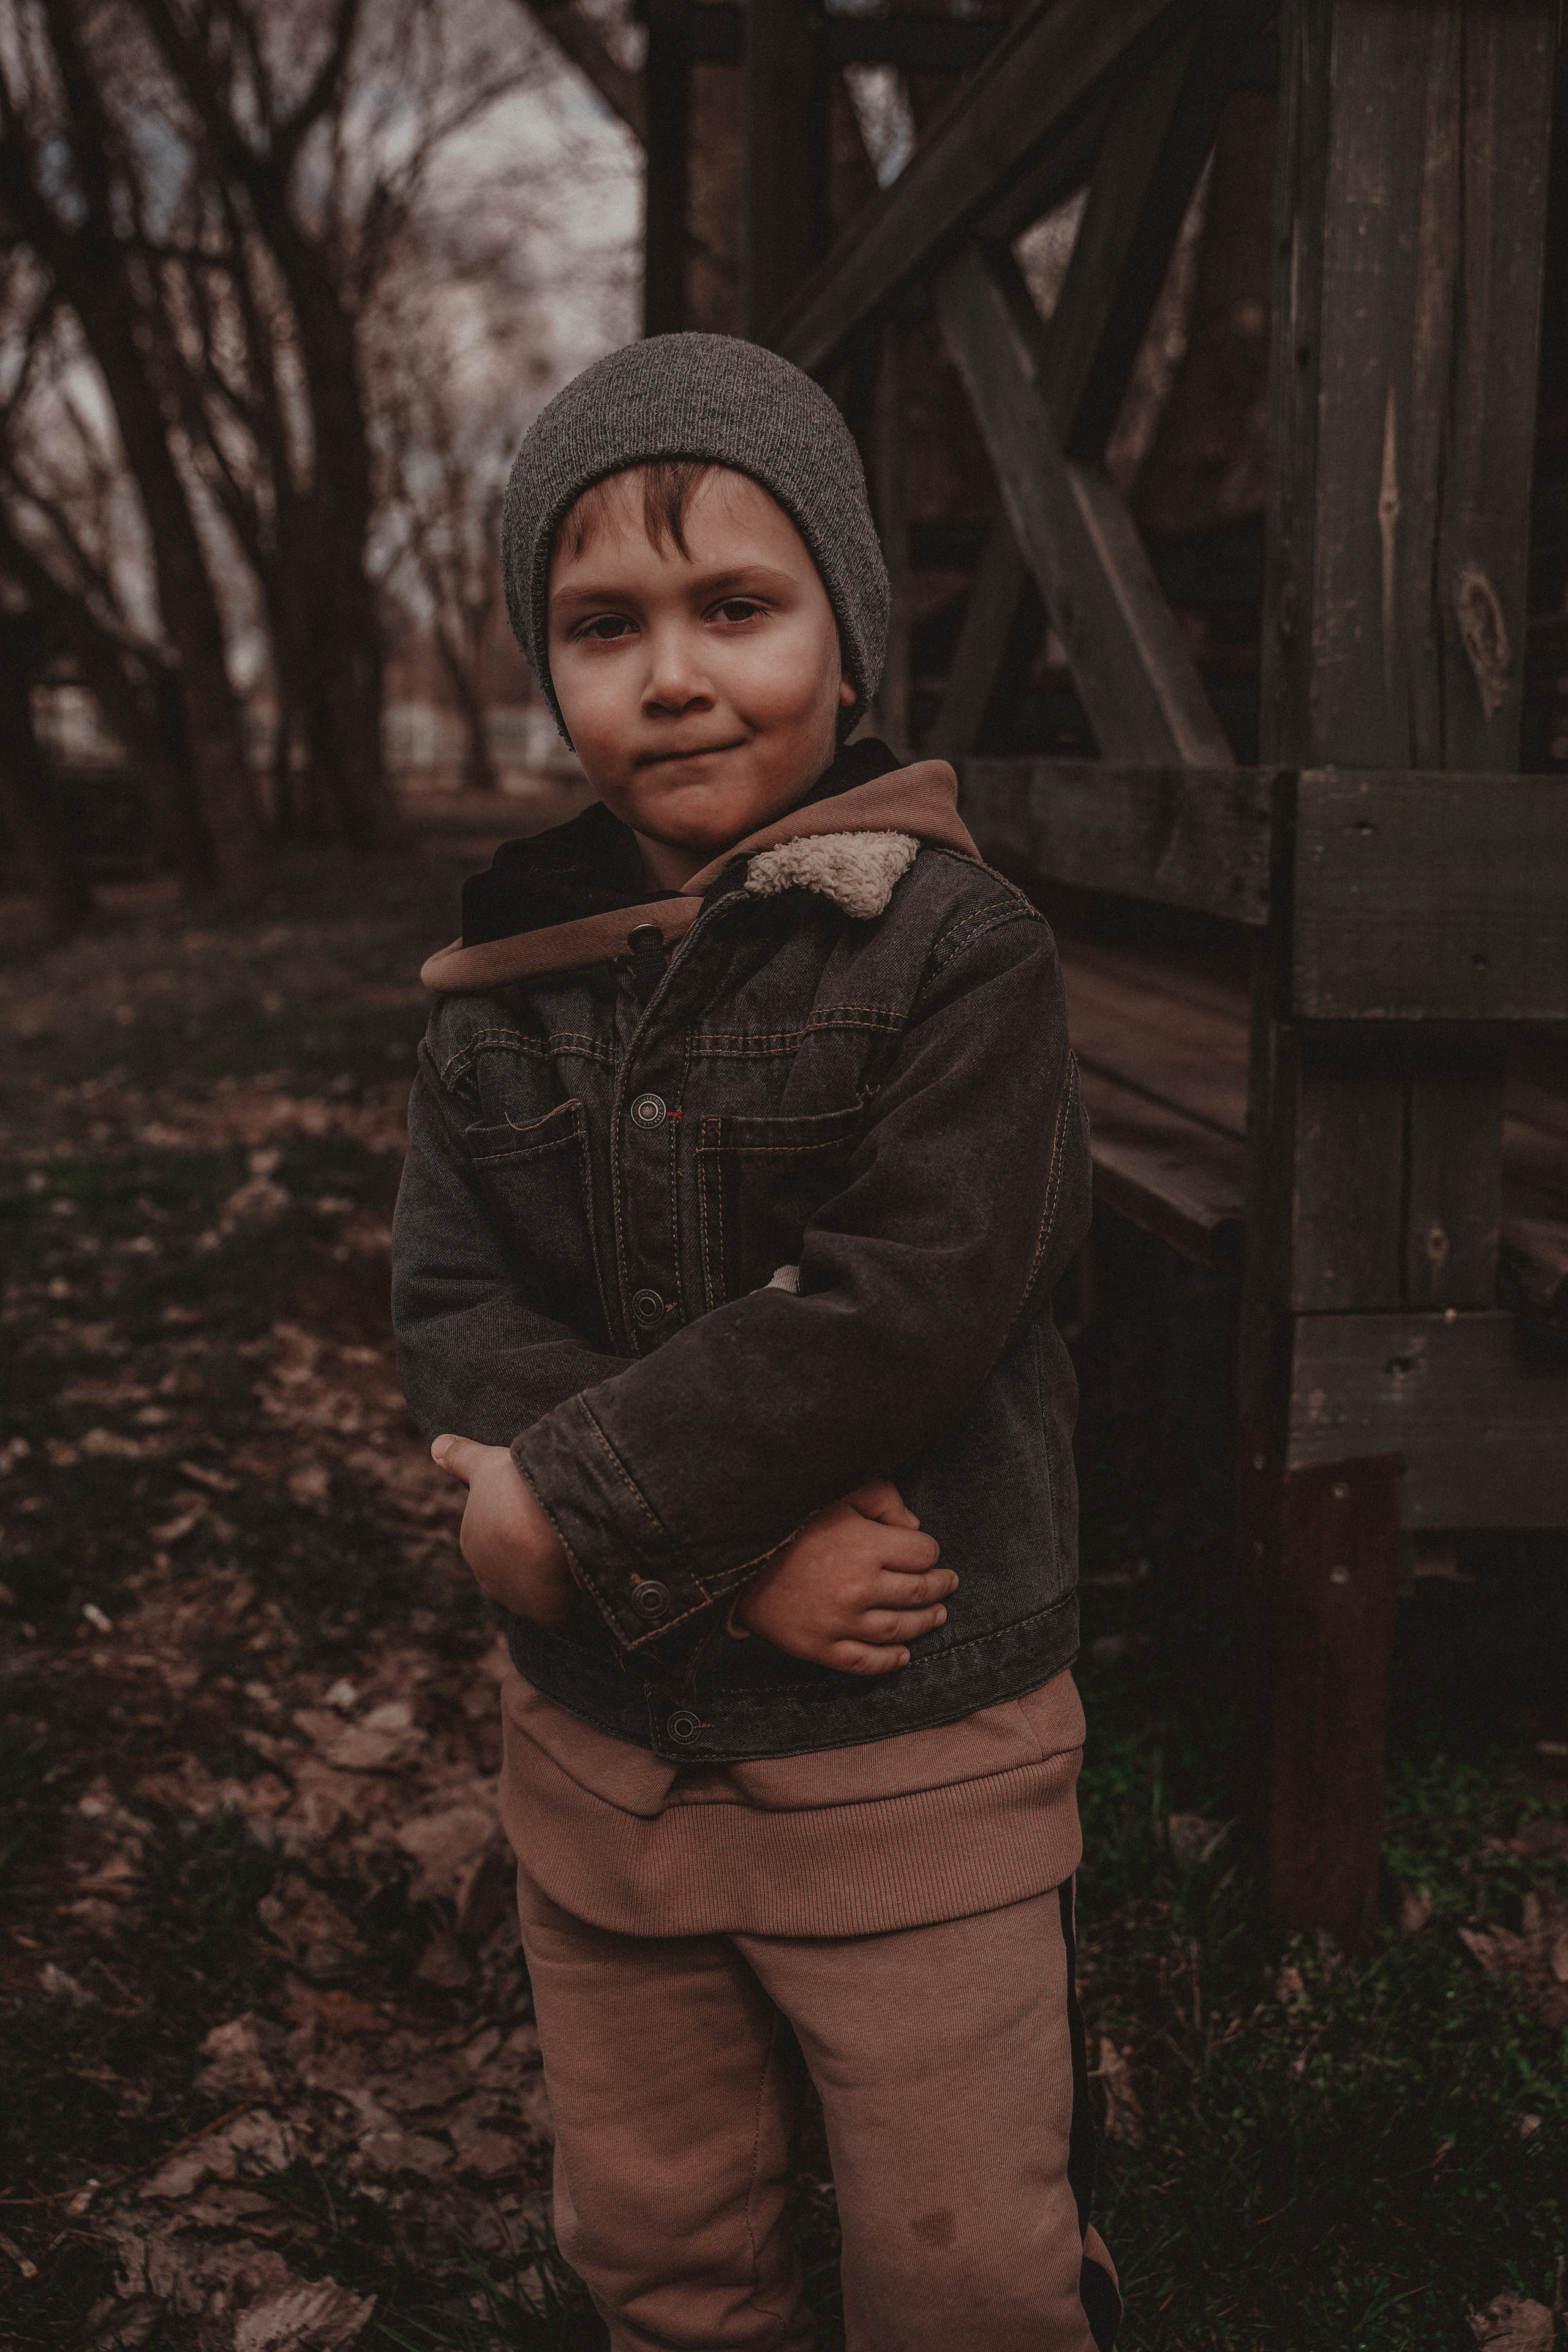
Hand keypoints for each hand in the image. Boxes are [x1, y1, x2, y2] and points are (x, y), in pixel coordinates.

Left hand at [431, 1435, 575, 1626]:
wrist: (545, 1522)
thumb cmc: (516, 1489)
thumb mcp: (486, 1465)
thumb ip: (461, 1458)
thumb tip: (435, 1446)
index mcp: (474, 1541)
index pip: (502, 1535)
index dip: (526, 1522)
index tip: (544, 1510)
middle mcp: (488, 1576)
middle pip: (520, 1564)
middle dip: (539, 1552)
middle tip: (563, 1528)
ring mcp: (517, 1599)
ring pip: (542, 1586)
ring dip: (558, 1574)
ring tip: (576, 1548)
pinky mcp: (545, 1615)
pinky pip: (564, 1609)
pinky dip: (576, 1598)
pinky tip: (585, 1575)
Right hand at [733, 1479, 953, 1676]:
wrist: (734, 1561)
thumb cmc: (789, 1521)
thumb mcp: (837, 1494)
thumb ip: (882, 1499)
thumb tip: (914, 1526)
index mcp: (866, 1546)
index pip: (924, 1553)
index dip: (930, 1551)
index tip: (927, 1552)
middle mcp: (859, 1588)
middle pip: (919, 1592)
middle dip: (939, 1586)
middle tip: (948, 1583)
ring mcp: (840, 1623)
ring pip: (899, 1628)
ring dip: (924, 1622)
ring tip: (937, 1615)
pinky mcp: (821, 1648)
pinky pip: (865, 1662)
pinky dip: (890, 1661)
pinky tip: (903, 1655)